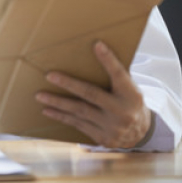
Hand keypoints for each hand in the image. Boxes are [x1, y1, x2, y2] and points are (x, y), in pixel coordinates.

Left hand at [35, 40, 152, 147]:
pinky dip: (61, 116)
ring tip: (40, 95)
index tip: (97, 45)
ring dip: (58, 103)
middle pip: (91, 94)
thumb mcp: (129, 88)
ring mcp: (112, 127)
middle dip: (69, 84)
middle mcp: (122, 111)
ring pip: (80, 111)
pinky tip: (47, 110)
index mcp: (131, 94)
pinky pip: (78, 124)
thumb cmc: (129, 102)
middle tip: (50, 75)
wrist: (141, 134)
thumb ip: (115, 76)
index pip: (119, 74)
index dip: (108, 60)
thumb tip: (96, 49)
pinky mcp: (102, 138)